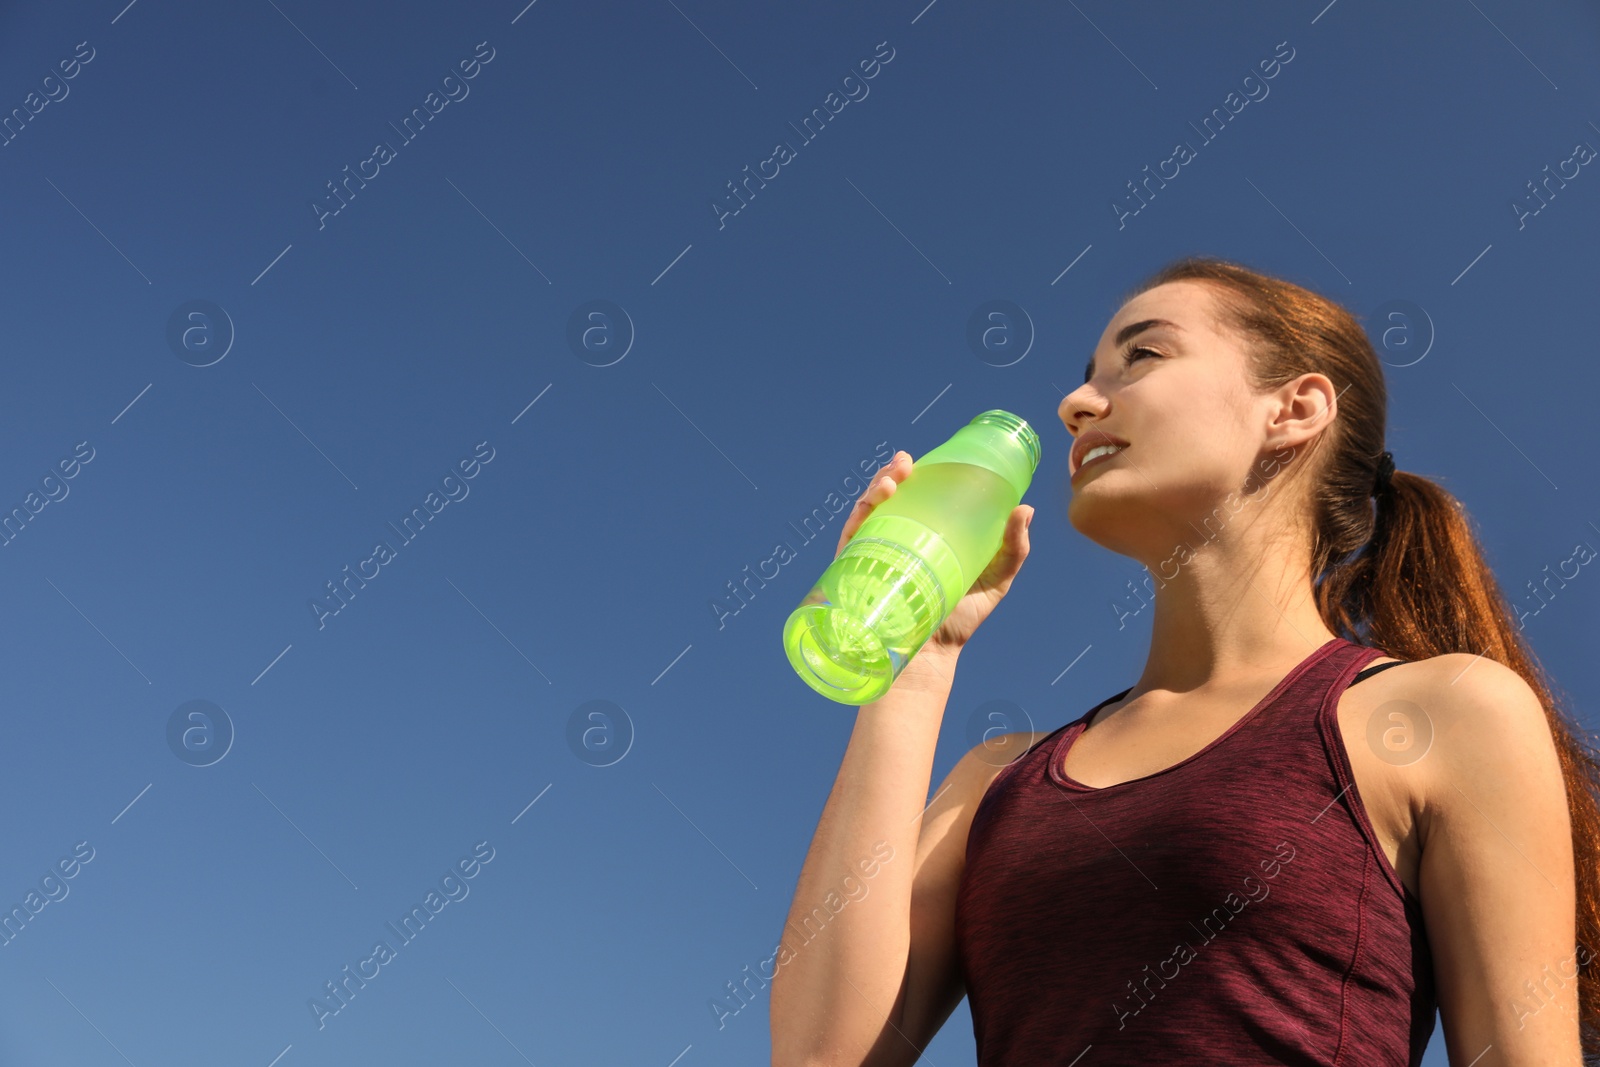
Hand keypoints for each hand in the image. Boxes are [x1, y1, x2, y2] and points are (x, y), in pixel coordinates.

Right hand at [836, 451, 1033, 654]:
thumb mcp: (996, 578)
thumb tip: (1026, 509)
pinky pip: (854, 534)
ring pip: (870, 508)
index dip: (920, 472)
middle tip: (906, 461)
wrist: (932, 655)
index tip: (930, 457)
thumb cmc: (962, 616)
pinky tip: (876, 501)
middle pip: (891, 496)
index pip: (918, 494)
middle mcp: (898, 538)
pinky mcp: (858, 567)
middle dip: (894, 472)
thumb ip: (1013, 547)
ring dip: (877, 485)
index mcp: (926, 534)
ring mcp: (877, 550)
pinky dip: (862, 512)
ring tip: (895, 475)